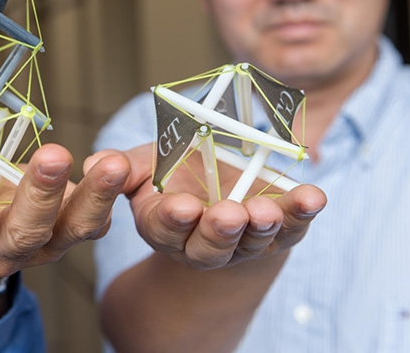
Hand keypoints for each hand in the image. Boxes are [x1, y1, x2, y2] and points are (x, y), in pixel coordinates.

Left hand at [0, 143, 130, 281]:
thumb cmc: (5, 210)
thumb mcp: (47, 203)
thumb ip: (78, 188)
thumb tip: (117, 165)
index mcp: (45, 241)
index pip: (78, 224)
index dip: (97, 197)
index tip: (115, 163)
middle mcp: (5, 252)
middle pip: (25, 231)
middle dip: (40, 193)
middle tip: (55, 156)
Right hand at [87, 143, 325, 269]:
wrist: (220, 188)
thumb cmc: (178, 172)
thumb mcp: (148, 162)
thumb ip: (125, 166)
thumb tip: (96, 164)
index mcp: (164, 226)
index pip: (164, 228)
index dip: (173, 219)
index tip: (181, 206)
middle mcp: (203, 243)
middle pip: (209, 247)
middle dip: (219, 231)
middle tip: (227, 215)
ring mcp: (244, 241)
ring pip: (251, 242)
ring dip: (261, 228)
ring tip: (265, 212)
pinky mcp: (281, 231)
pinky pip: (294, 226)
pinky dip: (303, 212)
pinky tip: (313, 197)